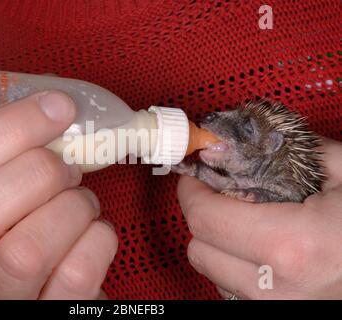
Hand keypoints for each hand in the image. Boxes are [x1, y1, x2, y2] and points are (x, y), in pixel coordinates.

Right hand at [0, 91, 117, 298]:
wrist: (44, 296)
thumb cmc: (25, 233)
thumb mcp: (0, 197)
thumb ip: (12, 157)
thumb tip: (56, 103)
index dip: (10, 127)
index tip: (58, 107)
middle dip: (40, 172)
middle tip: (69, 167)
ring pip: (26, 251)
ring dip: (72, 209)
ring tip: (83, 203)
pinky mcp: (45, 315)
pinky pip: (75, 276)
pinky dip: (99, 240)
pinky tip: (95, 233)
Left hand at [177, 138, 341, 298]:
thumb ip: (289, 150)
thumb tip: (241, 144)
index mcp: (296, 247)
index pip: (206, 220)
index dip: (192, 192)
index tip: (196, 176)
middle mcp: (281, 291)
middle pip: (201, 250)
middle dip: (203, 217)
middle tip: (218, 195)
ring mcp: (283, 311)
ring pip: (214, 274)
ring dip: (218, 245)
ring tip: (244, 222)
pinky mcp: (286, 316)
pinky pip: (236, 292)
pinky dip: (236, 268)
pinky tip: (262, 250)